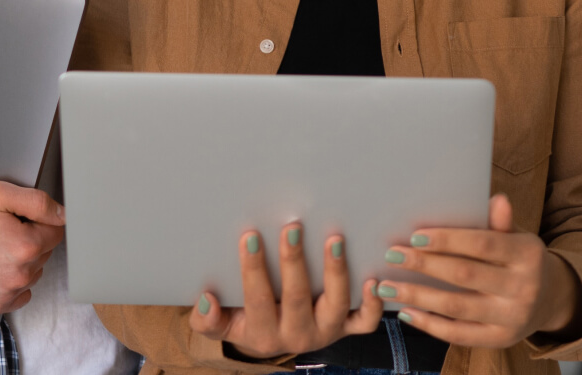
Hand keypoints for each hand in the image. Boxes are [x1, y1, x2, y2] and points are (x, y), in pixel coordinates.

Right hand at [0, 181, 65, 314]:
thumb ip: (37, 202)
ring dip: (20, 261)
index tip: (17, 217)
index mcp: (25, 246)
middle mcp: (19, 275)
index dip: (38, 220)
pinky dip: (10, 283)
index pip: (56, 231)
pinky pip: (18, 295)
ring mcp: (6, 294)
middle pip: (44, 253)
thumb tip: (63, 214)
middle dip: (29, 239)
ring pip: (31, 273)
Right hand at [189, 223, 384, 358]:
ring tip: (333, 241)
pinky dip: (374, 303)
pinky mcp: (347, 328)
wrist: (270, 340)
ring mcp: (326, 331)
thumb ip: (207, 318)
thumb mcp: (219, 326)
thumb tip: (206, 299)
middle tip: (291, 228)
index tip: (250, 236)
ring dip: (336, 272)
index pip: (258, 299)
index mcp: (264, 335)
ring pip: (336, 305)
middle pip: (297, 298)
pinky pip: (367, 322)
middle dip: (294, 262)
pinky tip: (371, 277)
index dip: (253, 269)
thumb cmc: (243, 322)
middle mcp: (298, 336)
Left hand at [377, 194, 581, 347]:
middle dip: (424, 264)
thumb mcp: (516, 238)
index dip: (448, 240)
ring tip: (387, 287)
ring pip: (456, 306)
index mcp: (528, 254)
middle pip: (464, 274)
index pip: (483, 244)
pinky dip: (429, 324)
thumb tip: (497, 200)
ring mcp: (512, 317)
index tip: (414, 236)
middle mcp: (523, 287)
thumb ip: (500, 224)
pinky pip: (458, 333)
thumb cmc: (518, 260)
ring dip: (417, 295)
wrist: (549, 300)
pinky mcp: (499, 339)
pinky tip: (405, 312)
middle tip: (392, 255)